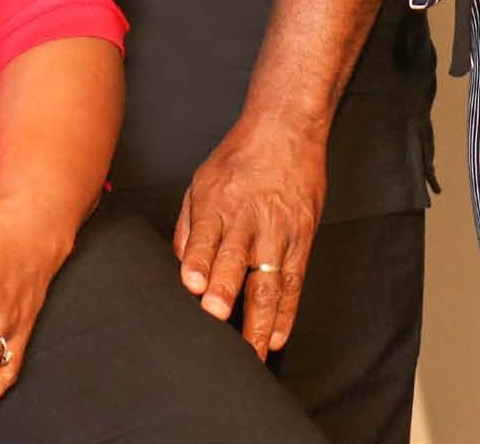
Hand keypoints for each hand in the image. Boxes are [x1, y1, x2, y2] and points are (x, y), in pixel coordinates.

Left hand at [173, 113, 327, 356]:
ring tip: (253, 351)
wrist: (286, 129)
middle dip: (226, 291)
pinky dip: (288, 312)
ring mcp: (278, 230)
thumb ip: (188, 227)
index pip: (205, 237)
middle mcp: (248, 217)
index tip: (192, 287)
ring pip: (268, 281)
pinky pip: (295, 282)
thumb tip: (177, 268)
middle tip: (217, 318)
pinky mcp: (302, 238)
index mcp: (216, 201)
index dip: (199, 263)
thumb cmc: (238, 157)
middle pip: (237, 260)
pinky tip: (279, 335)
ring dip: (260, 319)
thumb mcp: (201, 181)